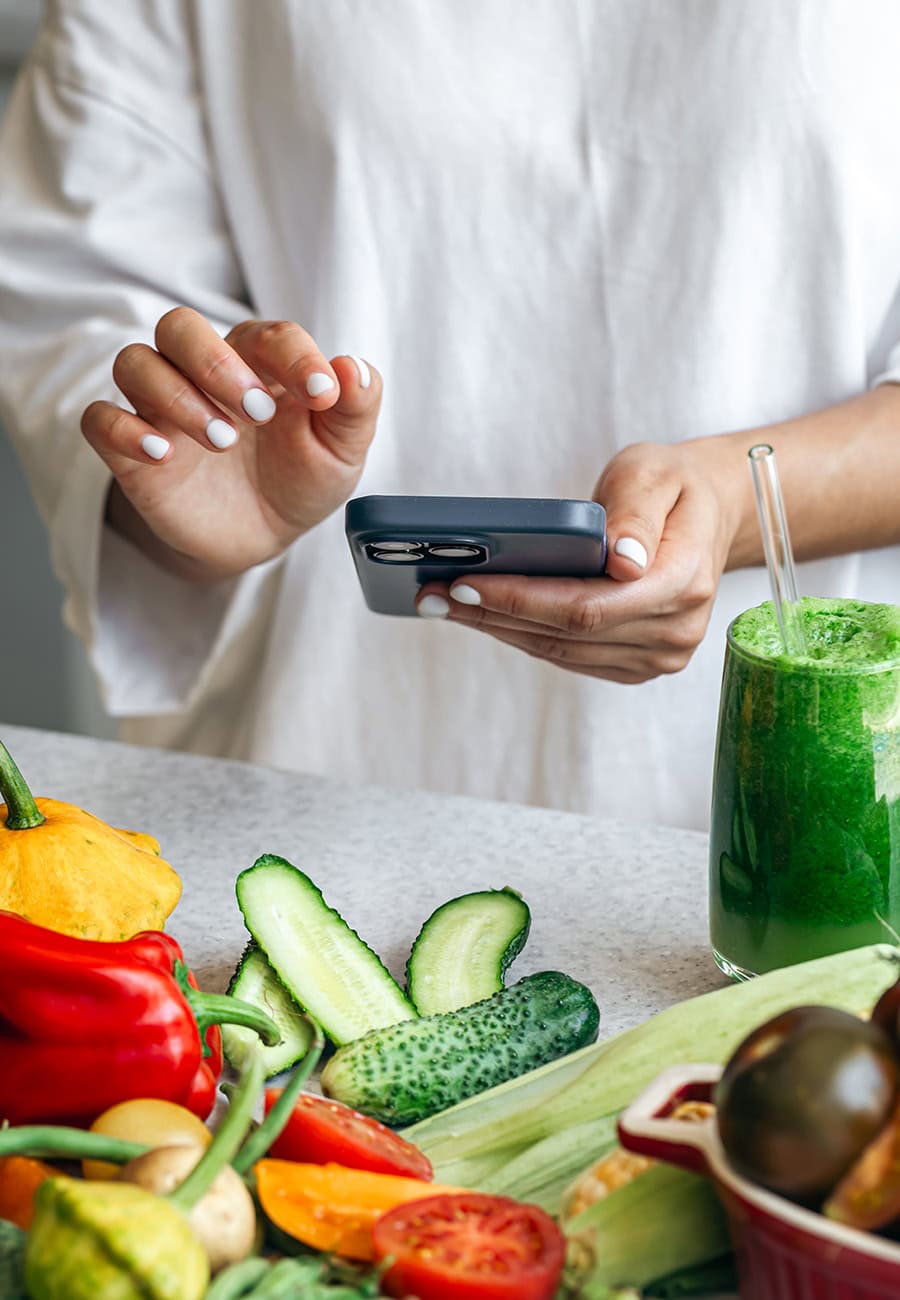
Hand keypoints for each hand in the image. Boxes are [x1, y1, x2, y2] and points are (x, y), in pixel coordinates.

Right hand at [81, 308, 381, 580]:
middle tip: (258, 412)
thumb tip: (352, 369)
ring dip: (177, 395)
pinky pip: (100, 420)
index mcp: (258, 363)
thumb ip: (355, 408)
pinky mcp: (132, 451)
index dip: (294, 356)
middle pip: (179, 326)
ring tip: (222, 439)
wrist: (263, 537)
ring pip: (135, 363)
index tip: (322, 395)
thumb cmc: (300, 480)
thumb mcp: (341, 452)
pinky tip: (163, 453)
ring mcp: (162, 410)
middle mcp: (201, 375)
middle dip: (216, 362)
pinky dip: (125, 429)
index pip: (266, 334)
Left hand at [415, 440, 743, 682]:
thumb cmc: (674, 487)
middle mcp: (675, 630)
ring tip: (444, 603)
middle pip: (567, 634)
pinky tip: (483, 613)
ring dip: (498, 628)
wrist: (705, 515)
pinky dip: (522, 635)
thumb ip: (637, 511)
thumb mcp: (656, 471)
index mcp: (684, 581)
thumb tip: (621, 559)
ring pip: (561, 651)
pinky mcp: (636, 664)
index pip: (590, 605)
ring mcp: (658, 655)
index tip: (467, 581)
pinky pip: (568, 656)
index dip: (523, 599)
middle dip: (494, 612)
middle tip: (433, 593)